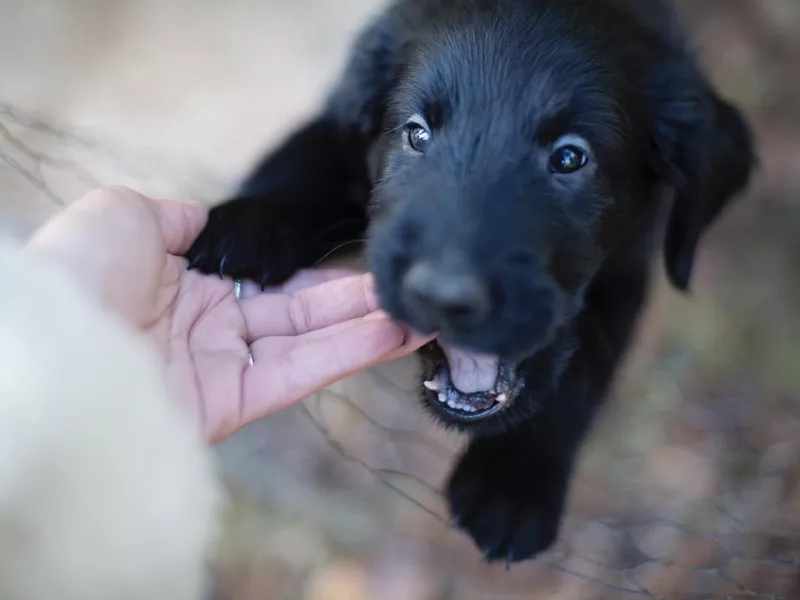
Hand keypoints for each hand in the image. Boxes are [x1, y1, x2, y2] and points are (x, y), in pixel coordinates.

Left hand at [27, 187, 431, 441]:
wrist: (50, 341)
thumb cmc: (79, 271)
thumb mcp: (126, 216)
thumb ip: (183, 219)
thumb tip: (213, 223)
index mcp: (189, 282)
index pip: (271, 275)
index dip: (320, 267)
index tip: (366, 256)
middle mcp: (211, 326)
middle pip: (300, 310)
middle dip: (358, 297)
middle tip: (415, 284)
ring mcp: (222, 366)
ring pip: (309, 342)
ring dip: (368, 327)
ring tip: (424, 311)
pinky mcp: (229, 403)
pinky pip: (299, 372)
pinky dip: (348, 354)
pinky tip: (392, 333)